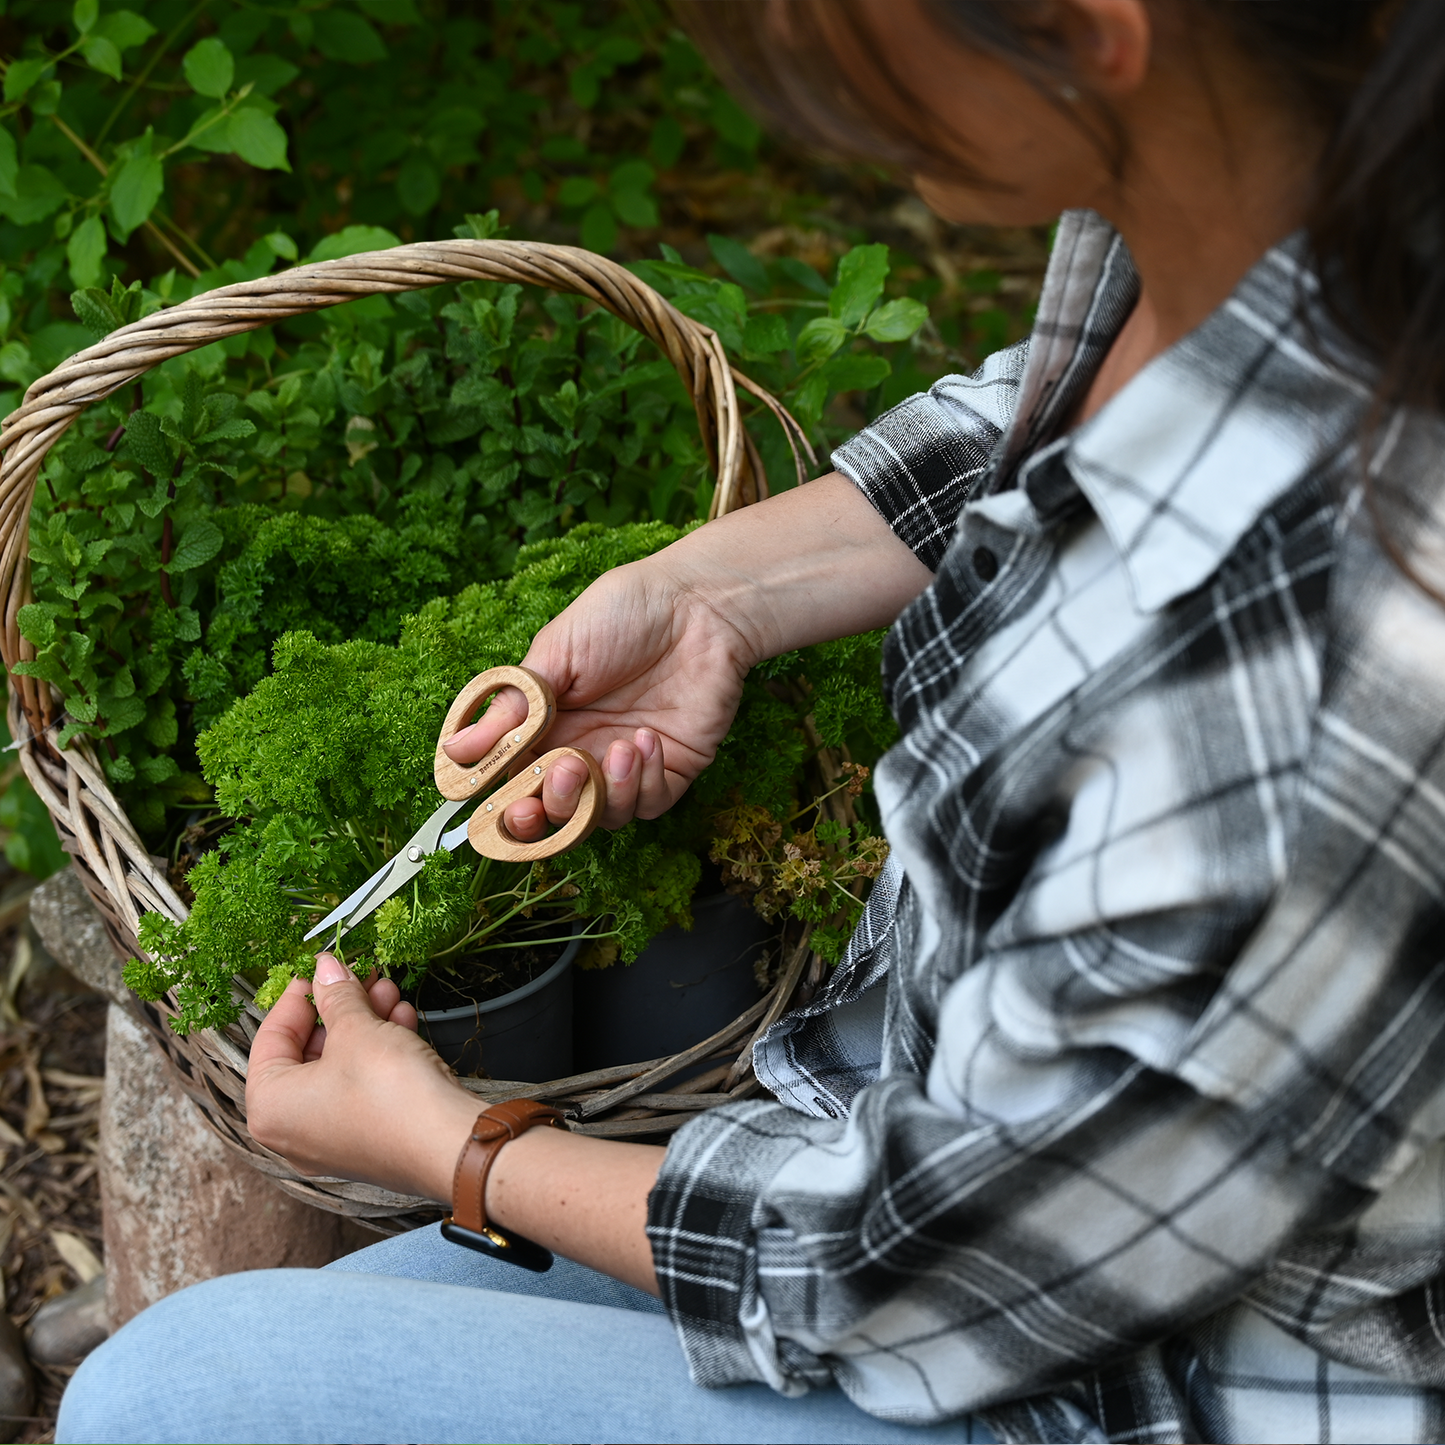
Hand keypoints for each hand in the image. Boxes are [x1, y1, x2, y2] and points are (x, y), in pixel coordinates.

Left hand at [246, 954, 477, 1201]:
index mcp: (270, 1107)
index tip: (319, 970)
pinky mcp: (367, 1142)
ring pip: (339, 1068)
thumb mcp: (357, 1029)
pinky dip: (377, 1054)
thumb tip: (325, 967)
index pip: (270, 1038)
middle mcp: (292, 1132)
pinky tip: (402, 1022)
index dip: (298, 997)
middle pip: (308, 1053)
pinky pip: (361, 1088)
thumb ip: (336, 995)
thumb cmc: (387, 1090)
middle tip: (362, 976)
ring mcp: (330, 1141)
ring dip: (364, 1024)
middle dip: (340, 1008)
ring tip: (389, 992)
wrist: (448, 1145)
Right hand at [443, 554, 754, 838]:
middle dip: (555, 808)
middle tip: (566, 772)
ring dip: (606, 793)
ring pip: (603, 818)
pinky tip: (646, 739)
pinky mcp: (670, 769)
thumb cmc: (623, 614)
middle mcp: (582, 753)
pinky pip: (649, 805)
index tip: (508, 802)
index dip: (506, 807)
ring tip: (620, 745)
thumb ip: (511, 709)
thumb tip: (455, 750)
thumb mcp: (555, 656)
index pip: (515, 785)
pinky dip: (644, 783)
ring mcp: (626, 767)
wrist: (697, 604)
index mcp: (545, 729)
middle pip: (557, 816)